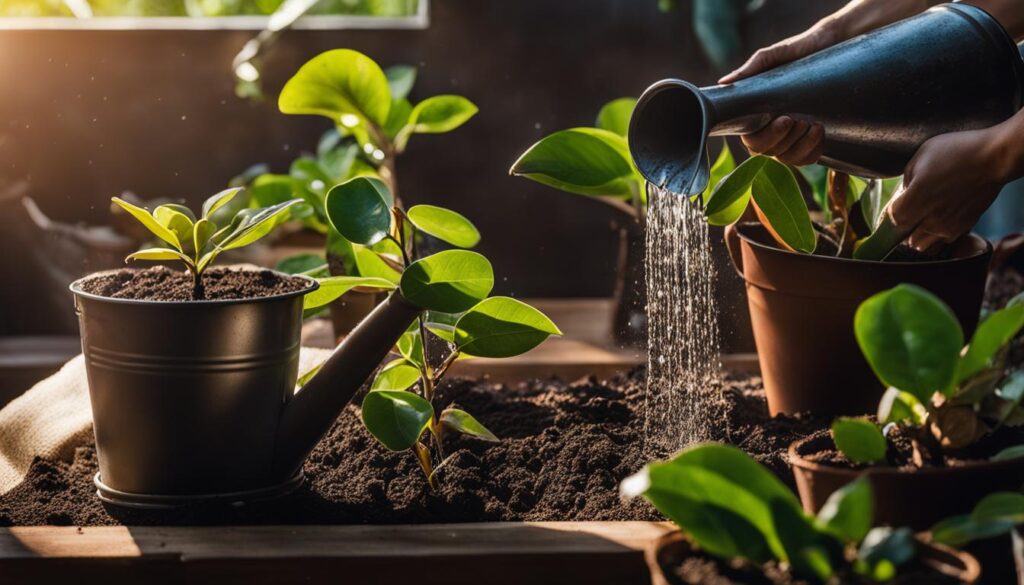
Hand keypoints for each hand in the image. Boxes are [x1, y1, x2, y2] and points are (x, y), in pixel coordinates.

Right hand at [718, 24, 842, 165]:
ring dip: (801, 146)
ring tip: (814, 125)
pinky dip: (813, 150)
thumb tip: (724, 83)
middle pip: (768, 153)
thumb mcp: (777, 54)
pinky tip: (820, 131)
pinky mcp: (811, 139)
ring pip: (788, 159)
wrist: (834, 42)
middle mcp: (771, 128)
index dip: (766, 137)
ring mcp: (791, 136)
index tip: (784, 119)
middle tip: (800, 119)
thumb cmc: (801, 48)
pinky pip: (807, 159)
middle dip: (785, 140)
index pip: (752, 141)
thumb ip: (752, 67)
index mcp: (757, 113)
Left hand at [886, 127, 1007, 252]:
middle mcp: (931, 218)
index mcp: (917, 198)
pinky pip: (941, 244)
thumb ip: (905, 180)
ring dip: (916, 238)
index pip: (892, 221)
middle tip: (904, 218)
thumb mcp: (921, 157)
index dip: (887, 218)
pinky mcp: (963, 228)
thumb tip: (901, 196)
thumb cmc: (958, 151)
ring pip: (922, 246)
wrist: (995, 158)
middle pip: (905, 239)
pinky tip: (935, 225)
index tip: (889, 212)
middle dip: (901, 230)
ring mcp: (948, 226)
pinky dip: (934, 239)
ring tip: (918, 224)